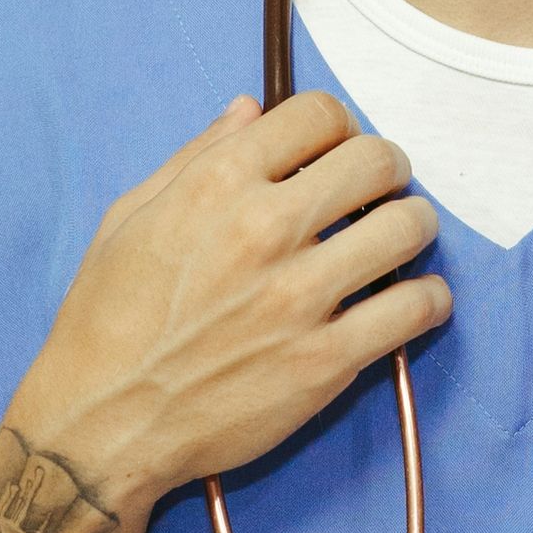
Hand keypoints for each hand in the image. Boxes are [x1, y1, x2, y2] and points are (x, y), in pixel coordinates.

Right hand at [8, 92, 449, 521]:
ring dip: (414, 226)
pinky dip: (429, 299)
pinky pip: (416, 307)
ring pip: (408, 226)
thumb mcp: (129, 217)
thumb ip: (195, 158)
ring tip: (400, 240)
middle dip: (387, 169)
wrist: (102, 423)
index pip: (317, 113)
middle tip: (380, 191)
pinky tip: (415, 301)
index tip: (335, 150)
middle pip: (377, 160)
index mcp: (216, 183)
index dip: (335, 126)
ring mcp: (300, 295)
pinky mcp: (328, 357)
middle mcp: (264, 228)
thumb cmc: (106, 320)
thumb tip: (249, 109)